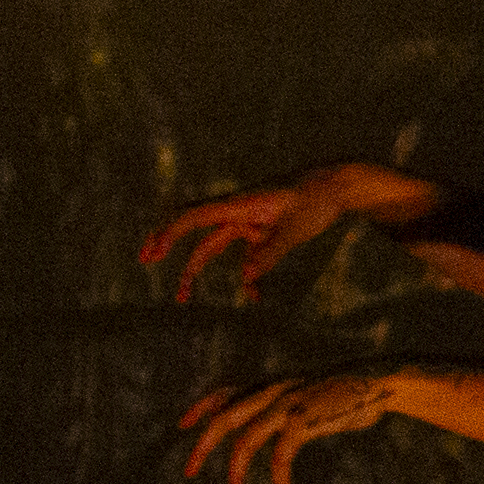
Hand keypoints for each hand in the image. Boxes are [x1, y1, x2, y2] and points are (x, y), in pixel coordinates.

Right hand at [140, 164, 408, 306]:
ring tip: (183, 297)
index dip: (171, 232)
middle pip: (195, 229)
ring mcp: (247, 222)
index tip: (153, 250)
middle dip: (168, 244)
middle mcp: (237, 211)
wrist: (338, 185)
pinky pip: (244, 256)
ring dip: (197, 270)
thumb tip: (246, 277)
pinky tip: (253, 296)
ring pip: (213, 246)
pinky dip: (246, 276)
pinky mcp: (260, 231)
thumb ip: (271, 252)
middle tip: (145, 261)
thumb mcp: (297, 229)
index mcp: (240, 204)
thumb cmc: (317, 200)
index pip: (196, 216)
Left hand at [176, 368, 402, 483]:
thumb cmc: (349, 394)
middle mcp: (273, 392)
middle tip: (189, 472)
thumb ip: (288, 407)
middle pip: (223, 419)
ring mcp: (287, 405)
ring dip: (235, 475)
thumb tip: (275, 426)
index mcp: (272, 385)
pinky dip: (278, 478)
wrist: (380, 383)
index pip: (225, 391)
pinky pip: (280, 456)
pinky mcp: (304, 421)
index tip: (183, 425)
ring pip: (244, 443)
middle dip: (202, 447)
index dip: (200, 408)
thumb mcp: (310, 395)